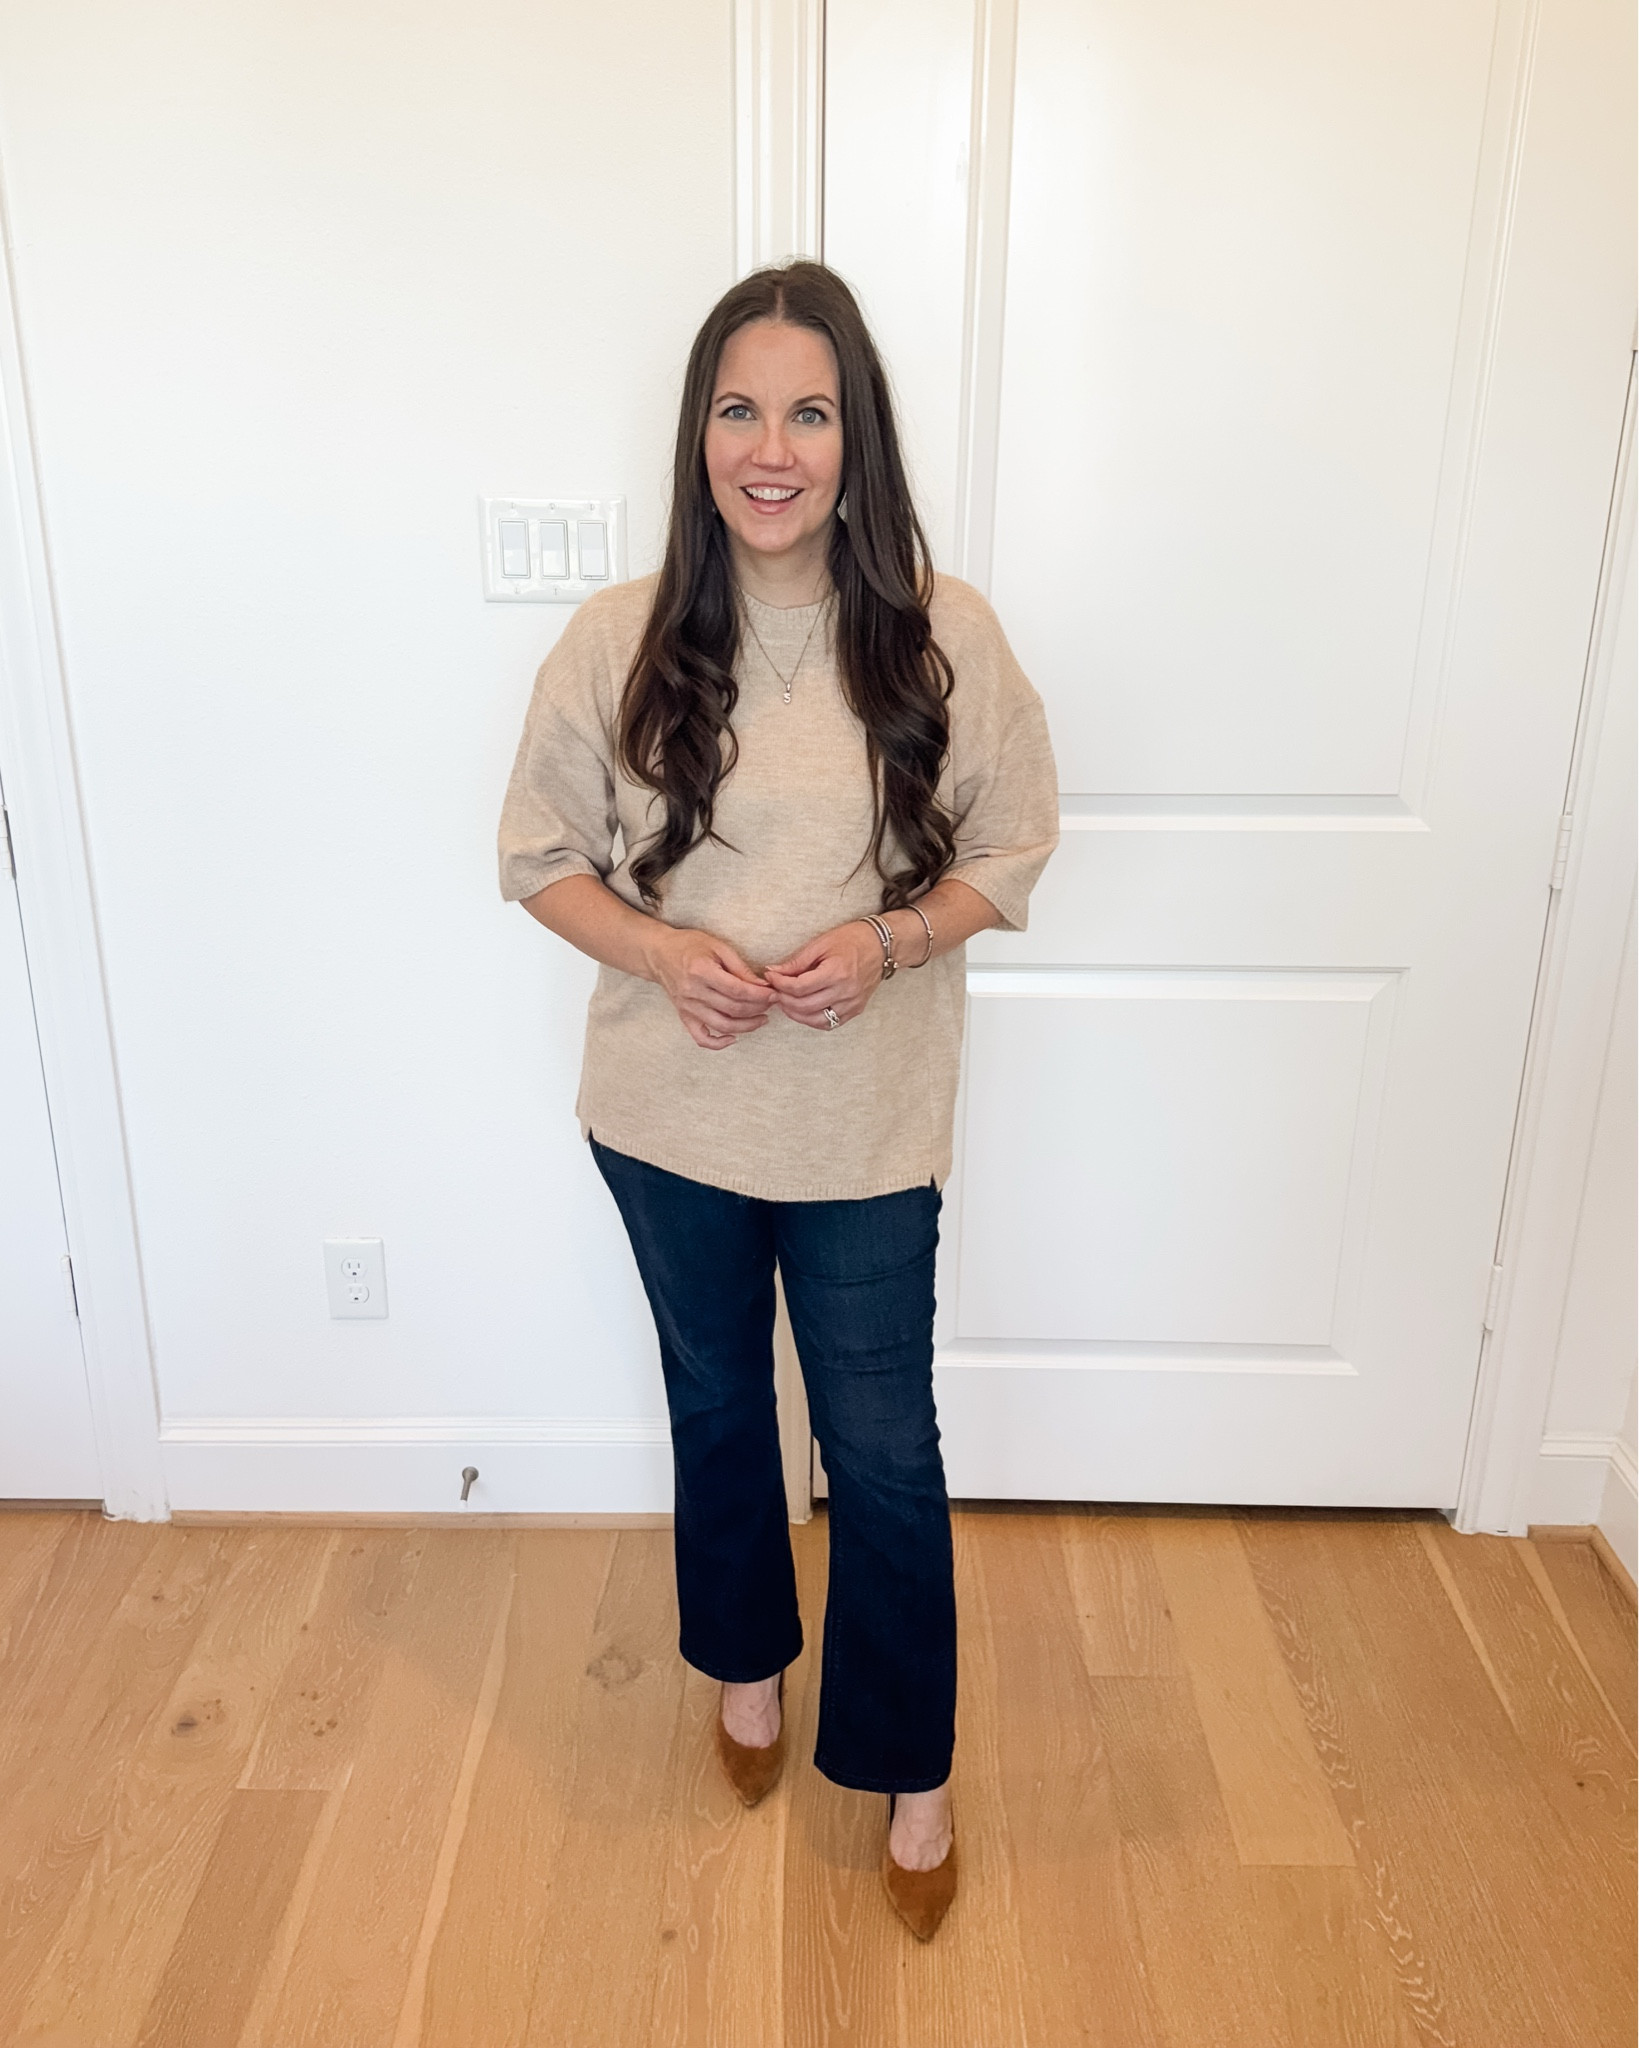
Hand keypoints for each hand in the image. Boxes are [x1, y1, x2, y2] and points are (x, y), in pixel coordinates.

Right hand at [651, 927, 775, 1050]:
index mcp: (701, 971)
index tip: (774, 993)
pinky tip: (733, 1037)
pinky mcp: (684, 1016)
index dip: (759, 994)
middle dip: (758, 1008)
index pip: (737, 990)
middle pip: (733, 1008)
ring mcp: (687, 1007)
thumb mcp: (718, 947)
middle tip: (772, 1003)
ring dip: (747, 1026)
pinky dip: (718, 1043)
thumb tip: (762, 985)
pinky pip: (701, 1038)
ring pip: (722, 1025)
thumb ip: (740, 967)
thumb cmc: (690, 945)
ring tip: (762, 1019)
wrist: (659, 954)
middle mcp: (693, 992)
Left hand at [764, 919, 883, 1029]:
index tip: (771, 977)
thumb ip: (797, 962)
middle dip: (784, 999)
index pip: (799, 987)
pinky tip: (803, 1010)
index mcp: (837, 972)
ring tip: (786, 1001)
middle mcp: (846, 991)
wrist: (881, 946)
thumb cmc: (852, 940)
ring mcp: (852, 1003)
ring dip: (795, 1014)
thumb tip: (773, 972)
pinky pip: (829, 1024)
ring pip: (815, 1019)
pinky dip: (812, 1020)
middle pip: (804, 1006)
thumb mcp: (821, 944)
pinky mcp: (856, 1010)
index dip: (780, 984)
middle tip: (774, 991)